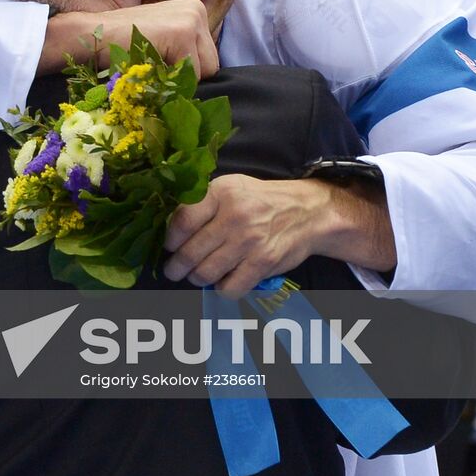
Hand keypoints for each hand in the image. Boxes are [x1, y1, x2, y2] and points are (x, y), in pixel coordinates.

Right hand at [42, 0, 218, 77]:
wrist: (90, 35)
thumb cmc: (122, 43)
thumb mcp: (161, 41)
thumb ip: (184, 52)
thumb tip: (208, 83)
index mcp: (195, 10)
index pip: (209, 58)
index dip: (184, 70)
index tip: (159, 61)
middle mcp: (198, 10)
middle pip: (212, 65)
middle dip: (185, 75)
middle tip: (154, 65)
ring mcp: (191, 19)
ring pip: (204, 72)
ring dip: (177, 78)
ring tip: (151, 62)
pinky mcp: (182, 33)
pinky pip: (189, 74)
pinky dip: (168, 79)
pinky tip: (147, 62)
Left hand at [162, 173, 394, 298]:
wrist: (307, 212)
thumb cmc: (259, 199)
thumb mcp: (230, 186)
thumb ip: (201, 202)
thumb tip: (169, 226)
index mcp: (221, 193)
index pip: (182, 221)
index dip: (169, 239)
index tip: (167, 246)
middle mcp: (234, 216)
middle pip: (190, 252)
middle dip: (176, 267)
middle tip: (173, 270)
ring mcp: (249, 242)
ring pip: (205, 273)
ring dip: (195, 279)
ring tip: (195, 275)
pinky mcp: (263, 263)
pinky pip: (230, 288)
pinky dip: (221, 289)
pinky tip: (222, 281)